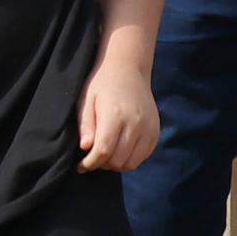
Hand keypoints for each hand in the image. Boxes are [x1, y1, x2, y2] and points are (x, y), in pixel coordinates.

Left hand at [75, 58, 158, 172]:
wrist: (128, 69)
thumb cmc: (102, 84)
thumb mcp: (86, 100)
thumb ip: (86, 125)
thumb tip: (86, 148)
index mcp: (115, 114)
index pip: (103, 151)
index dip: (90, 163)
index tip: (81, 166)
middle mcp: (135, 123)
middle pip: (117, 160)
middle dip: (101, 165)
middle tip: (92, 159)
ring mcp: (148, 128)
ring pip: (131, 163)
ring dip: (116, 165)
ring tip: (105, 156)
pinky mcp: (155, 131)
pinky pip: (143, 157)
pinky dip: (130, 159)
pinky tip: (119, 151)